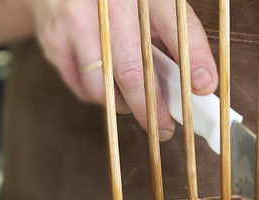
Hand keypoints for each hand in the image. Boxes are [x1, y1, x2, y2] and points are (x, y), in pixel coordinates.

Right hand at [25, 0, 218, 140]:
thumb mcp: (150, 5)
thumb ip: (174, 34)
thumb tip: (200, 80)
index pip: (175, 26)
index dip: (193, 59)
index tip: (203, 86)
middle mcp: (105, 6)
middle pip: (132, 70)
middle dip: (151, 108)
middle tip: (164, 128)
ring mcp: (75, 25)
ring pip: (102, 88)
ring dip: (122, 104)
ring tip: (133, 101)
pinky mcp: (54, 44)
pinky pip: (81, 87)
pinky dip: (98, 96)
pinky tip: (107, 86)